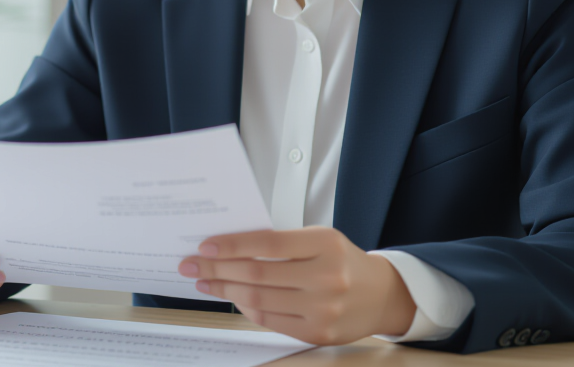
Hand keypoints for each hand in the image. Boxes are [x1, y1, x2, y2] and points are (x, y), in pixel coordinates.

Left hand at [178, 226, 415, 344]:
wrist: (382, 295)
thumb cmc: (342, 261)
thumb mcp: (320, 240)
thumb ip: (281, 244)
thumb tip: (228, 248)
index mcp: (325, 244)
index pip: (268, 243)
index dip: (232, 245)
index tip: (204, 246)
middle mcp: (327, 276)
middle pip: (257, 274)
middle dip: (216, 270)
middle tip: (190, 266)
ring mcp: (324, 308)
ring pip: (259, 300)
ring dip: (224, 291)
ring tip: (205, 282)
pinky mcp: (319, 333)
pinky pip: (270, 320)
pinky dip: (246, 309)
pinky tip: (232, 299)